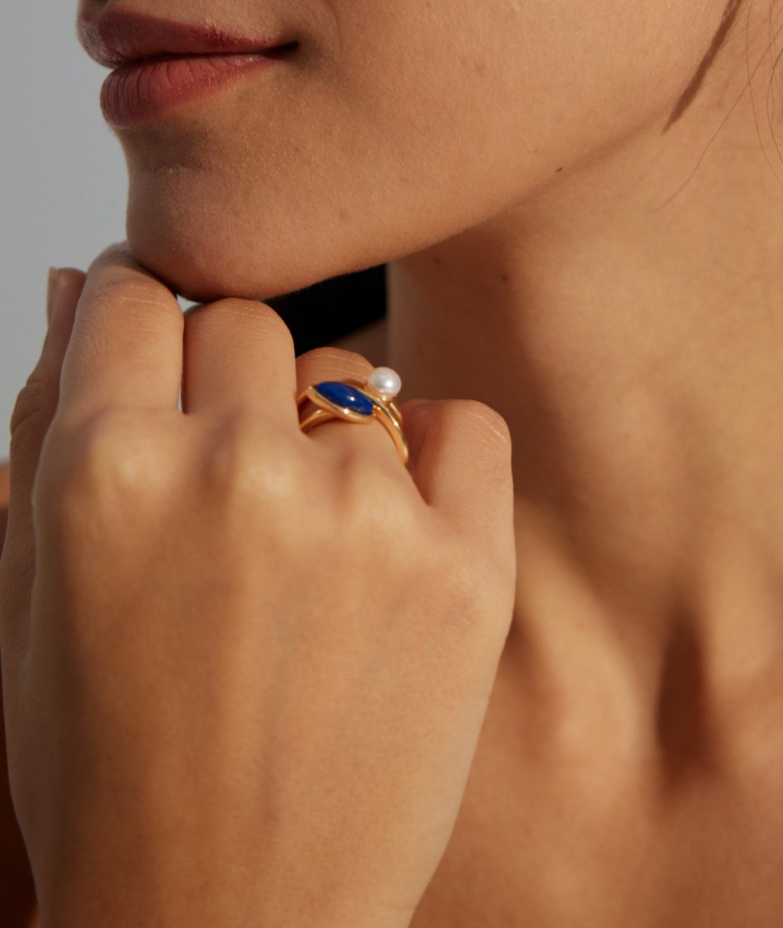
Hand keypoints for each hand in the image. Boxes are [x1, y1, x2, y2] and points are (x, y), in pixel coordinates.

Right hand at [0, 249, 514, 927]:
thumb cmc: (110, 772)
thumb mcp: (28, 595)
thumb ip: (46, 420)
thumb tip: (81, 281)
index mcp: (109, 472)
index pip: (140, 293)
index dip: (146, 322)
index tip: (162, 355)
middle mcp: (236, 474)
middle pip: (246, 322)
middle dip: (226, 380)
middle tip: (222, 477)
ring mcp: (363, 519)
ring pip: (349, 377)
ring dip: (321, 439)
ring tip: (297, 550)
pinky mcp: (467, 568)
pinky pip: (462, 424)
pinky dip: (430, 457)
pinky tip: (386, 532)